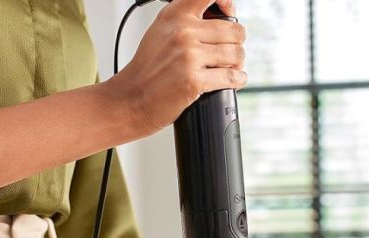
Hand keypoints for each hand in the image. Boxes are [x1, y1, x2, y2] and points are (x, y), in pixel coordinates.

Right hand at [103, 0, 246, 137]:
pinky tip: (233, 80)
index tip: (228, 12)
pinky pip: (231, 76)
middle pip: (234, 31)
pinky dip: (237, 80)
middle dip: (236, 44)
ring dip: (238, 64)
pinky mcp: (193, 80)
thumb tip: (223, 15)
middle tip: (230, 53)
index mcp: (175, 15)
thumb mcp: (162, 31)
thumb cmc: (148, 68)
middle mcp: (182, 32)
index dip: (227, 3)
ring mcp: (188, 56)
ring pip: (236, 54)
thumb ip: (186, 20)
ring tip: (230, 68)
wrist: (131, 98)